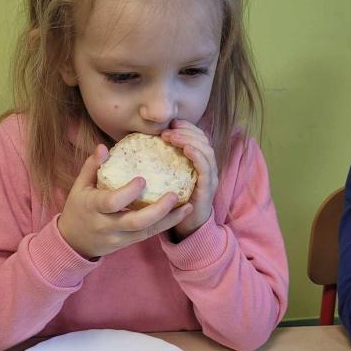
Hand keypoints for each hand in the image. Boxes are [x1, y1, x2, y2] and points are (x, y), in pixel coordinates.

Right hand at [57, 144, 193, 258]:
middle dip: (157, 210)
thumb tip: (104, 146)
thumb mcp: (79, 186)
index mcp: (93, 207)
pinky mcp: (128, 243)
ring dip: (169, 220)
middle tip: (173, 195)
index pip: (112, 202)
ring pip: (146, 232)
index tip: (142, 180)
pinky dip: (166, 225)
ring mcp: (119, 237)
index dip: (128, 193)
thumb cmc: (78, 207)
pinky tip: (181, 214)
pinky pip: (149, 235)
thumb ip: (92, 166)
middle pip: (135, 222)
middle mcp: (107, 225)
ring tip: (188, 206)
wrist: (74, 241)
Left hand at [161, 120, 217, 239]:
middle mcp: (207, 167)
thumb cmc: (173, 202)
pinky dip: (197, 155)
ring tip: (172, 136)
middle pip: (203, 140)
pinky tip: (186, 149)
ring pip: (206, 150)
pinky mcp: (207, 189)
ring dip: (189, 140)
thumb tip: (140, 145)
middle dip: (187, 130)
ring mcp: (209, 177)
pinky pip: (205, 168)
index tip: (171, 122)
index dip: (186, 127)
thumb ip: (162, 162)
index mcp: (199, 162)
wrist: (186, 228)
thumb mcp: (168, 178)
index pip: (198, 137)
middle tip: (168, 129)